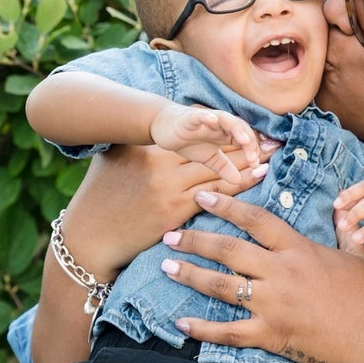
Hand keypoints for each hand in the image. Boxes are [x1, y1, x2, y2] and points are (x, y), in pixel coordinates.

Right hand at [61, 139, 278, 275]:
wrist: (90, 238)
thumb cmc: (101, 197)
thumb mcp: (116, 159)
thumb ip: (139, 142)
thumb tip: (160, 126)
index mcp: (148, 148)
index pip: (196, 134)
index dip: (225, 128)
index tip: (249, 124)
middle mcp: (160, 164)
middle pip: (212, 149)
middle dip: (245, 142)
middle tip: (273, 136)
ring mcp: (168, 188)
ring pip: (217, 169)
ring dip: (248, 160)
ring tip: (273, 153)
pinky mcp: (174, 212)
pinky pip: (215, 195)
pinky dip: (239, 183)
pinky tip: (257, 175)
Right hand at [150, 104, 261, 184]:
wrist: (162, 124)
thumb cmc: (186, 140)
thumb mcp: (207, 157)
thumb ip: (223, 167)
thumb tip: (238, 181)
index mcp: (225, 133)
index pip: (245, 139)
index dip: (253, 151)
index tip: (257, 166)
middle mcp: (220, 124)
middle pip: (241, 128)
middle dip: (249, 143)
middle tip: (254, 159)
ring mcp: (206, 119)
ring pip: (226, 119)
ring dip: (236, 128)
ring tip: (244, 141)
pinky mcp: (189, 117)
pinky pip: (200, 115)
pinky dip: (207, 117)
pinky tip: (213, 121)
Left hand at [159, 191, 363, 362]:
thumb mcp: (356, 254)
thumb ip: (344, 229)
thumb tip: (343, 208)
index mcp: (298, 249)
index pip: (255, 219)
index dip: (226, 206)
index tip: (202, 198)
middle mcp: (280, 272)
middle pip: (228, 250)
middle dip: (195, 241)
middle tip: (169, 236)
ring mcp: (273, 304)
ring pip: (222, 286)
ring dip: (191, 275)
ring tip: (166, 268)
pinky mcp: (271, 334)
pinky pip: (229, 332)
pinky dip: (202, 328)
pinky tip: (181, 323)